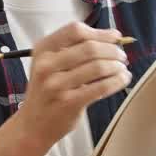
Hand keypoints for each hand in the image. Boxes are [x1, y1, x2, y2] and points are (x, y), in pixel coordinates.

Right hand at [14, 22, 130, 149]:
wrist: (33, 124)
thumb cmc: (47, 91)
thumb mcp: (49, 64)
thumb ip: (72, 48)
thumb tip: (110, 37)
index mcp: (43, 49)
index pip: (75, 30)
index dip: (100, 32)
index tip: (115, 36)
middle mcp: (47, 65)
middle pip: (90, 47)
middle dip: (112, 50)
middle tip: (122, 56)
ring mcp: (56, 85)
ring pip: (98, 67)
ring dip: (117, 66)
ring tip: (122, 69)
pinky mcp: (69, 102)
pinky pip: (101, 87)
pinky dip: (117, 81)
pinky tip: (122, 80)